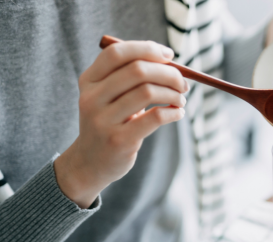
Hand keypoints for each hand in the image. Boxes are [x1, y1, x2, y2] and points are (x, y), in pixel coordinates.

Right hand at [54, 41, 187, 208]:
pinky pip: (155, 117)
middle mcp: (91, 98)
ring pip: (148, 92)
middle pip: (137, 70)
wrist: (91, 162)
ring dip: (173, 93)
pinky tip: (178, 113)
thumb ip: (131, 77)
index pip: (117, 53)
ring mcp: (103, 120)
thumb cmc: (111, 122)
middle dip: (168, 73)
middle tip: (183, 83)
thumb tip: (169, 60)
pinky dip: (173, 112)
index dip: (147, 49)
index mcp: (89, 80)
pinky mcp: (119, 140)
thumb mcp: (110, 96)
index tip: (169, 55)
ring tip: (181, 100)